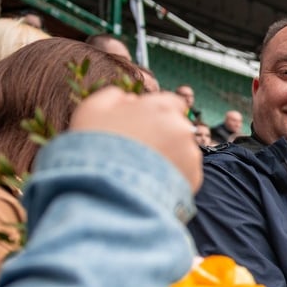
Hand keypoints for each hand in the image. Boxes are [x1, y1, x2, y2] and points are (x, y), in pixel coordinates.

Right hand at [69, 87, 201, 192]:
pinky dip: (172, 177)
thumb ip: (116, 96)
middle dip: (163, 136)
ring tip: (142, 170)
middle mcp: (182, 128)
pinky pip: (184, 174)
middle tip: (139, 151)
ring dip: (168, 157)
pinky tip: (151, 183)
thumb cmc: (94, 145)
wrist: (105, 189)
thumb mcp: (93, 109)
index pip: (172, 103)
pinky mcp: (194, 178)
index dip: (158, 114)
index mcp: (161, 107)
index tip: (145, 124)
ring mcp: (190, 154)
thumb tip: (131, 99)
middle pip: (177, 128)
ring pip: (182, 152)